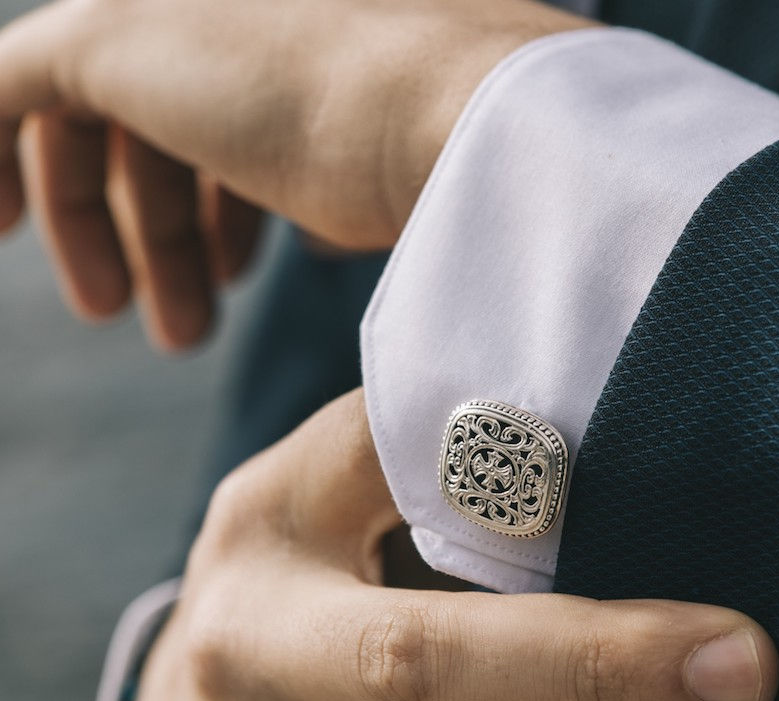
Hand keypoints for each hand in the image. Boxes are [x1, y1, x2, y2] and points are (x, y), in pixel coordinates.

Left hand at [0, 0, 590, 347]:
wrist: (472, 126)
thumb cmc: (474, 195)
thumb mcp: (419, 208)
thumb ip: (364, 207)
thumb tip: (328, 237)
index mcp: (319, 49)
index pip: (238, 119)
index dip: (225, 205)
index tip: (235, 278)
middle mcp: (247, 18)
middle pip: (168, 123)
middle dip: (167, 234)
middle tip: (177, 332)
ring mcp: (183, 13)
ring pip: (103, 122)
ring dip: (108, 228)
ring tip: (127, 320)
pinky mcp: (114, 36)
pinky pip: (7, 92)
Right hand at [120, 388, 778, 700]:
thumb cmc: (305, 576)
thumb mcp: (350, 484)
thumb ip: (452, 461)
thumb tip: (612, 453)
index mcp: (271, 522)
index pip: (420, 512)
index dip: (561, 537)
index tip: (712, 610)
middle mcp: (233, 651)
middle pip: (432, 673)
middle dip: (610, 678)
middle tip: (745, 679)